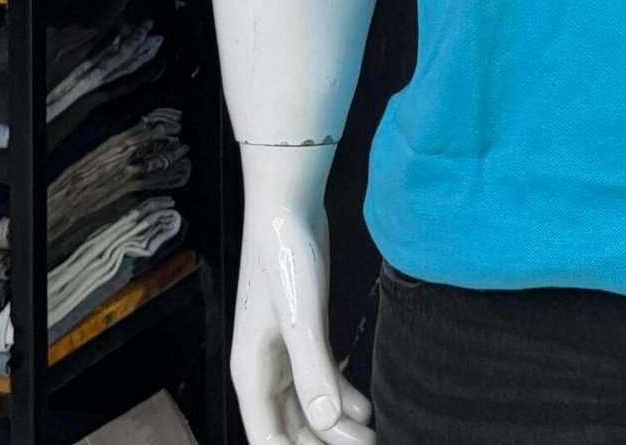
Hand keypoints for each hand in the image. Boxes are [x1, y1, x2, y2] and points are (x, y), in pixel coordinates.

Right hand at [231, 147, 374, 444]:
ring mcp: (284, 352)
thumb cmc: (284, 257)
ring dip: (336, 425)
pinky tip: (367, 406)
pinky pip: (321, 379)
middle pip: (291, 429)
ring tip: (374, 435)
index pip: (268, 439)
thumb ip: (312, 370)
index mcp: (252, 374)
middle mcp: (264, 370)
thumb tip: (326, 423)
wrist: (288, 204)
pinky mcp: (306, 333)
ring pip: (308, 406)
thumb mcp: (300, 316)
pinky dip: (342, 397)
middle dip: (325, 444)